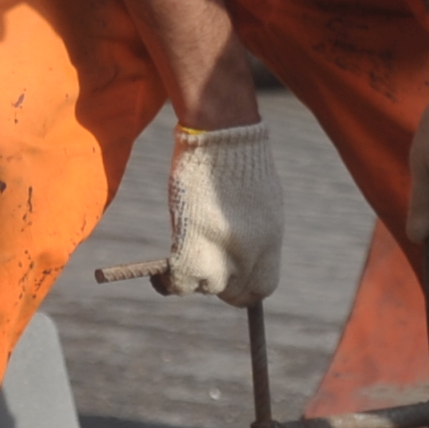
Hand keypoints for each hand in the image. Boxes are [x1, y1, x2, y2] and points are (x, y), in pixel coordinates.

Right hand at [160, 121, 282, 305]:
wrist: (224, 134)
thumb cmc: (238, 159)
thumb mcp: (259, 201)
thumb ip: (253, 234)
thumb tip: (243, 258)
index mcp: (270, 240)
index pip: (262, 287)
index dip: (243, 289)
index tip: (229, 281)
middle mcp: (251, 251)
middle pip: (235, 293)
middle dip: (219, 285)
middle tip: (201, 269)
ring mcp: (223, 249)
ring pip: (207, 287)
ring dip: (194, 277)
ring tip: (180, 262)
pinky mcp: (193, 243)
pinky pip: (180, 283)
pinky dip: (167, 283)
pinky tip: (159, 276)